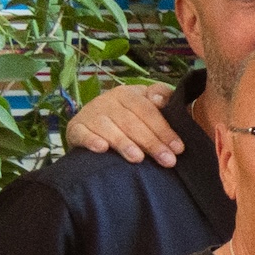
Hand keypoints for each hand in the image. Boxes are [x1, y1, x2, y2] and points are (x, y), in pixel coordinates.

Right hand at [64, 78, 185, 166]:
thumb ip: (161, 97)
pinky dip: (91, 140)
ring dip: (123, 143)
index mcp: (128, 94)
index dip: (164, 129)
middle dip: (151, 142)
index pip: (147, 110)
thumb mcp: (146, 104)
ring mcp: (91, 114)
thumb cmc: (128, 116)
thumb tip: (161, 99)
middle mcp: (107, 101)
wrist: (91, 123)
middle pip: (131, 122)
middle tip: (167, 160)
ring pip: (108, 128)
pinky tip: (101, 149)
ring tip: (138, 159)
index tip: (178, 148)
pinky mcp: (76, 128)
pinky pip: (82, 133)